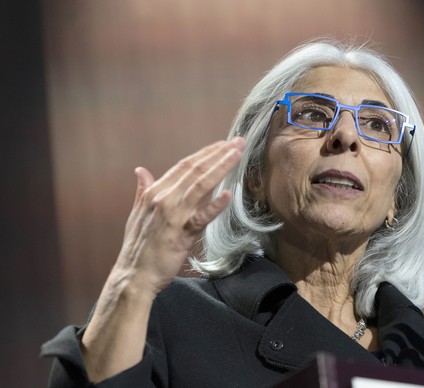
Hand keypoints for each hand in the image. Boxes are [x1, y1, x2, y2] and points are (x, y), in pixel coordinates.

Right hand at [82, 137, 245, 381]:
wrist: (133, 275)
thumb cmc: (138, 246)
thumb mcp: (138, 213)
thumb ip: (143, 190)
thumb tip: (141, 171)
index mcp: (154, 192)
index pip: (184, 166)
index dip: (205, 153)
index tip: (222, 144)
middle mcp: (163, 198)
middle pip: (195, 170)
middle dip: (218, 154)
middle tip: (238, 142)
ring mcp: (173, 215)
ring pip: (200, 186)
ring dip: (220, 168)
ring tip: (237, 155)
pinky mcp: (181, 234)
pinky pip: (201, 217)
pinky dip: (215, 205)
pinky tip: (229, 194)